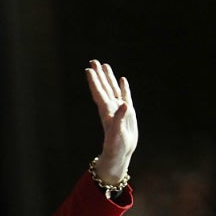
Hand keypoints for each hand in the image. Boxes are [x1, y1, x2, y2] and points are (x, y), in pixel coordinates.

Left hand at [84, 59, 137, 184]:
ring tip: (105, 65)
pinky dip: (123, 88)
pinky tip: (123, 80)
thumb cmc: (116, 146)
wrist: (120, 154)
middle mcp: (110, 107)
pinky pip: (124, 96)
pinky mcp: (127, 112)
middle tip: (93, 61)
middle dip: (99, 74)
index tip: (88, 70)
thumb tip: (123, 103)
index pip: (99, 92)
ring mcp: (118, 109)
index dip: (94, 81)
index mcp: (106, 111)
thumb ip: (119, 118)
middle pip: (103, 87)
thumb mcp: (117, 133)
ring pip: (112, 89)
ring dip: (109, 78)